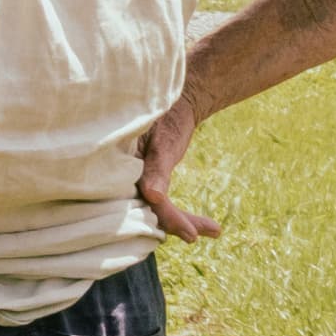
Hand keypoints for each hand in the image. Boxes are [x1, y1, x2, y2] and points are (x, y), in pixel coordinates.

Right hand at [135, 92, 220, 240]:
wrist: (172, 100)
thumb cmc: (164, 117)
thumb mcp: (162, 142)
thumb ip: (155, 169)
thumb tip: (152, 196)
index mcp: (120, 166)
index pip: (142, 200)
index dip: (166, 218)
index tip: (191, 235)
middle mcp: (122, 177)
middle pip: (147, 210)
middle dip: (178, 223)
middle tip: (212, 230)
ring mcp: (132, 179)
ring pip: (154, 209)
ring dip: (182, 221)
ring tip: (214, 230)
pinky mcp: (143, 180)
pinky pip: (158, 203)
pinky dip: (178, 213)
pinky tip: (206, 226)